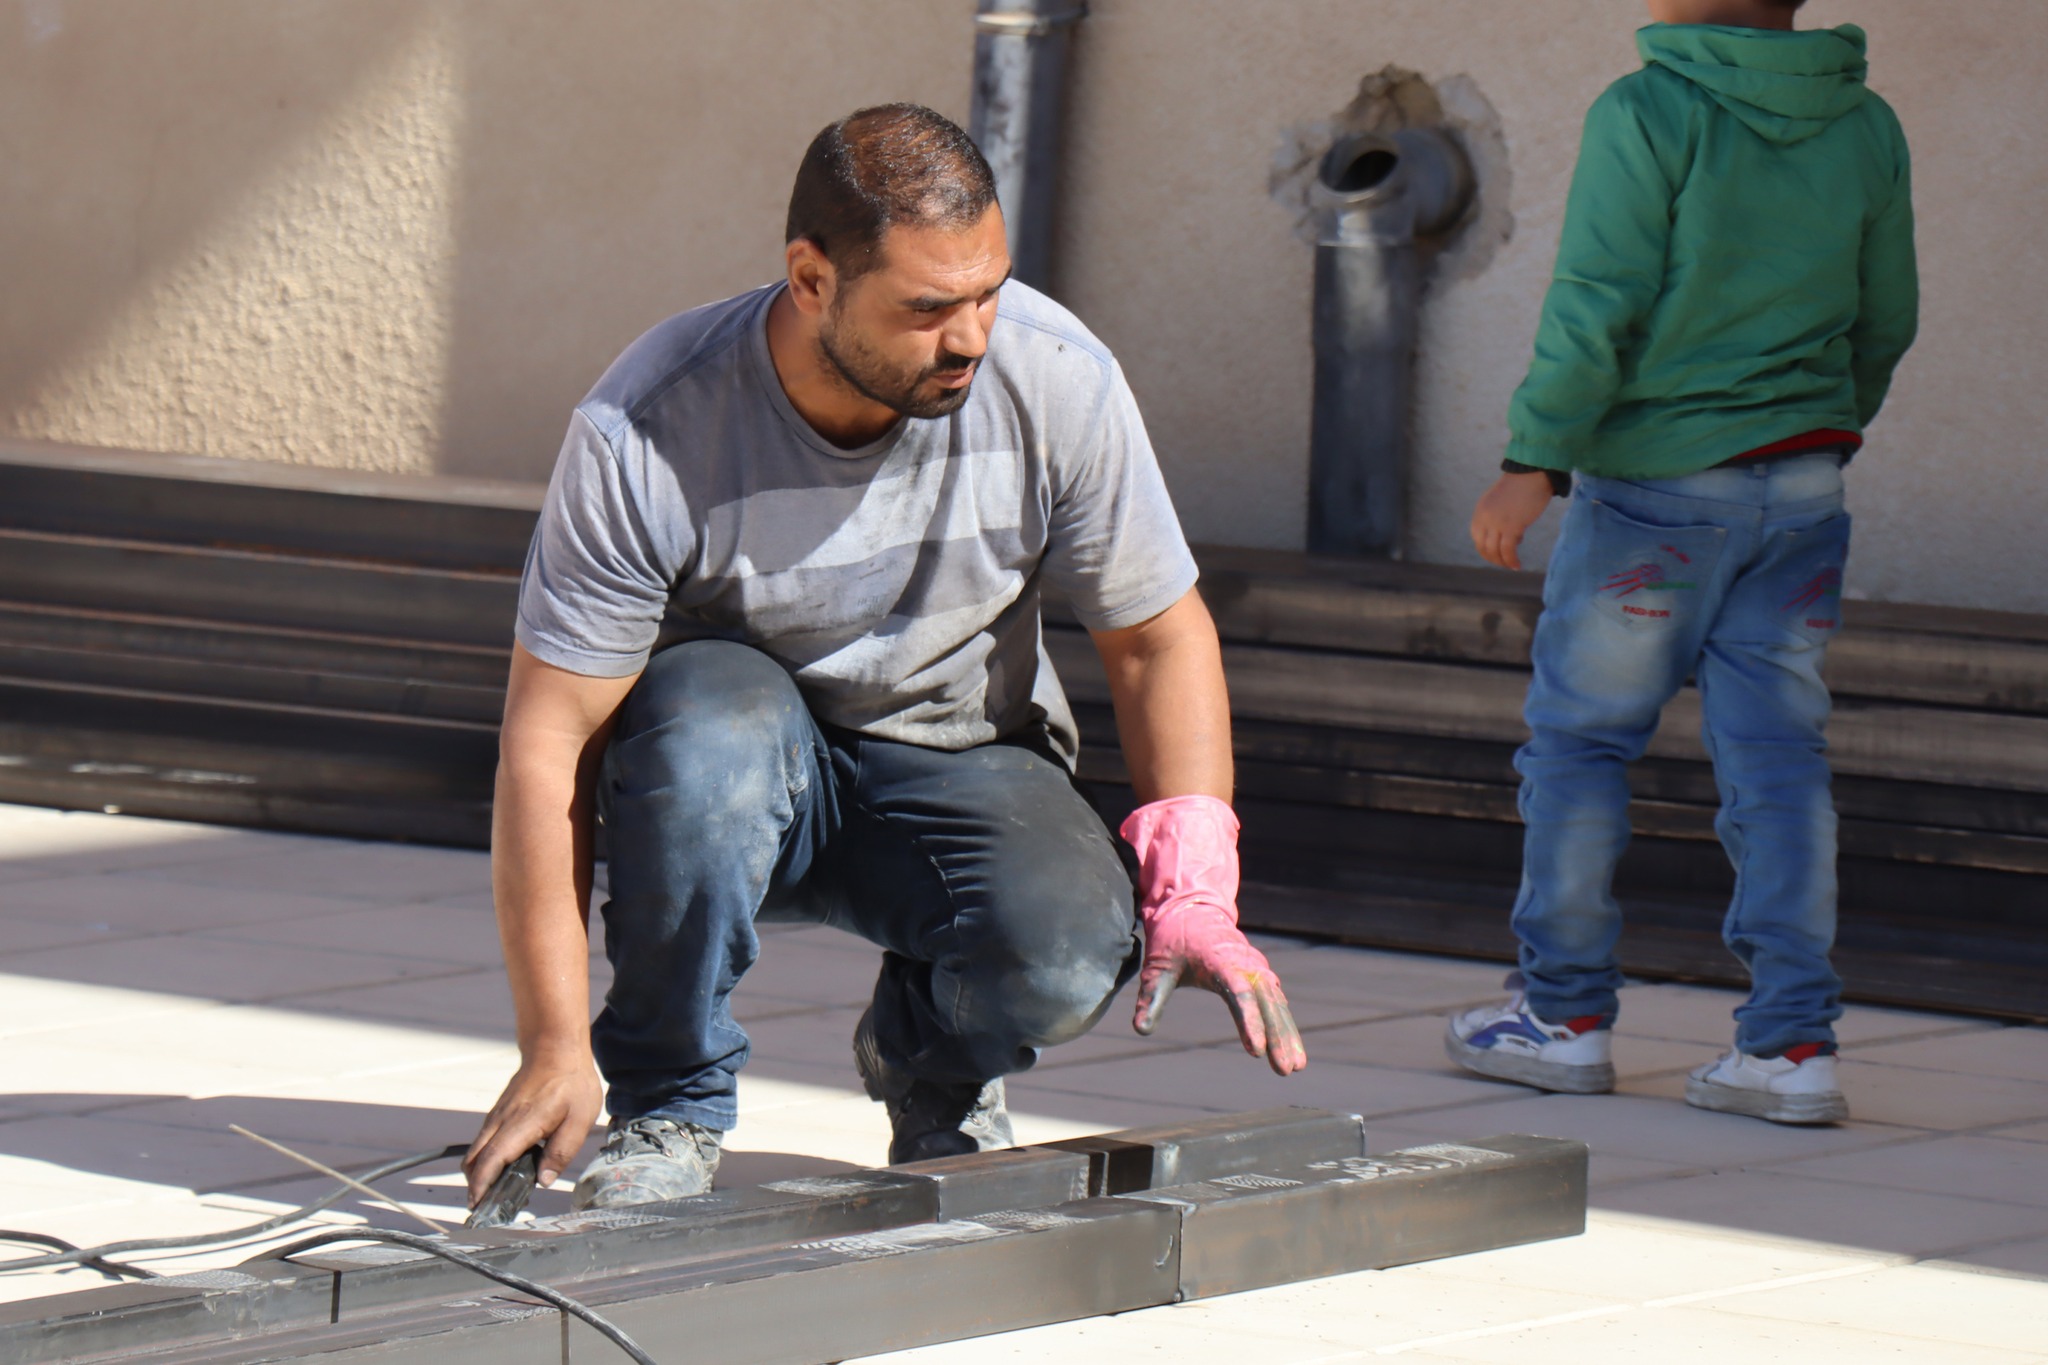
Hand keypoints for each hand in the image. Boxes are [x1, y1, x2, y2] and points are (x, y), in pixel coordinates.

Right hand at [463, 1043, 603, 1205]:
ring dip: (479, 1174)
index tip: (478, 1205)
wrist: (555, 1049)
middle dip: (475, 1186)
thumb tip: (543, 1179)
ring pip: (476, 1151)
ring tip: (493, 1195)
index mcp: (521, 1124)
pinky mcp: (499, 1113)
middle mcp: (502, 1121)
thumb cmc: (571, 1082)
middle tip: (485, 1209)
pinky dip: (485, 1160)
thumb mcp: (580, 1118)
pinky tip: (502, 1169)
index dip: (482, 1185)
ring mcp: (497, 1116)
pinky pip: (484, 1141)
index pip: (492, 1159)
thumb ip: (562, 1150)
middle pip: (475, 1160)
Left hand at [1135, 901, 1306, 1074]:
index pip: (1239, 995)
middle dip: (1278, 1037)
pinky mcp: (1260, 975)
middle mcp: (1245, 964)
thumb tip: (1139, 1030)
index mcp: (1220, 961)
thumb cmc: (1172, 940)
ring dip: (1288, 1034)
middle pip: (1267, 1003)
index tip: (1257, 1051)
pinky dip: (1286, 1024)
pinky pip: (1277, 1001)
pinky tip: (1293, 1049)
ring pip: (1277, 1004)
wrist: (1192, 909)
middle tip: (1286, 1070)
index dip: (1250, 1023)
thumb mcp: (1156, 967)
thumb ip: (1151, 998)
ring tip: (1295, 1067)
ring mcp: (1257, 968)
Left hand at [1470, 470, 1556, 570]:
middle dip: (1493, 558)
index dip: (1485, 548)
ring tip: (1512, 566)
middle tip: (1505, 562)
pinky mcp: (1512, 526)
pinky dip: (1511, 561)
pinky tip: (1517, 565)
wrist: (1533, 473)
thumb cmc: (1522, 486)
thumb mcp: (1501, 502)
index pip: (1476, 537)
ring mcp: (1497, 523)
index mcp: (1480, 511)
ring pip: (1494, 551)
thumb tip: (1511, 536)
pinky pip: (1508, 551)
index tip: (1497, 553)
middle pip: (1483, 547)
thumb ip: (1499, 516)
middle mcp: (1485, 518)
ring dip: (1502, 562)